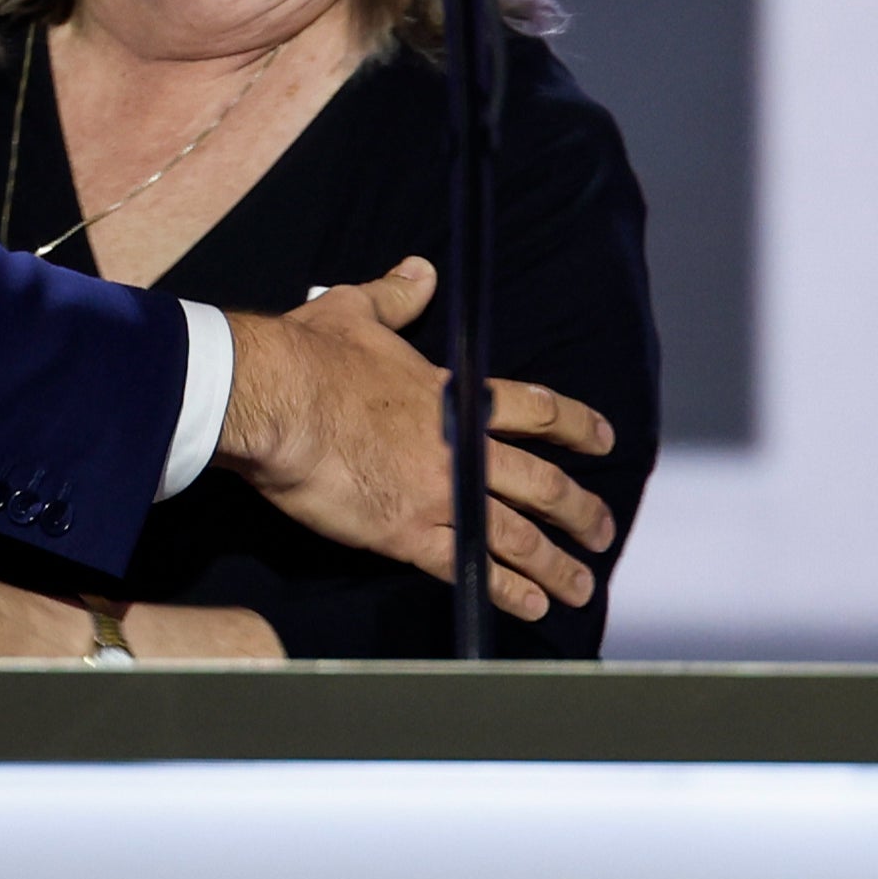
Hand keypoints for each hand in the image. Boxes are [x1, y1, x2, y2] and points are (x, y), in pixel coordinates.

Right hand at [216, 256, 618, 624]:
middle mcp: (459, 448)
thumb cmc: (309, 355)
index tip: (604, 441)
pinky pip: (469, 569)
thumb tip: (421, 271)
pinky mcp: (406, 533)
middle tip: (603, 530)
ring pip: (516, 534)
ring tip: (580, 585)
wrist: (273, 401)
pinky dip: (505, 591)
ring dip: (555, 563)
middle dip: (579, 510)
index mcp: (454, 395)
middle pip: (541, 482)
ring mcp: (438, 493)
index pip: (536, 409)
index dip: (577, 426)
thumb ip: (397, 296)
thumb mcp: (357, 310)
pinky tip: (531, 607)